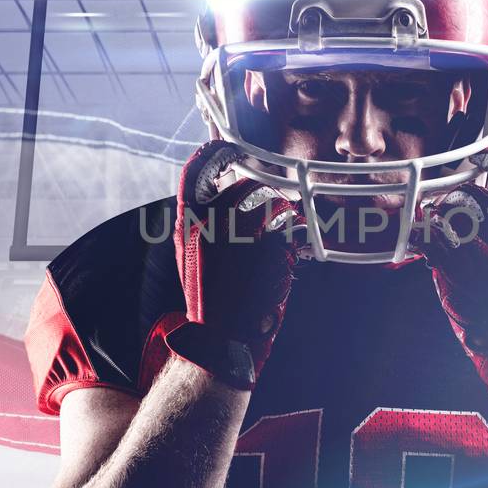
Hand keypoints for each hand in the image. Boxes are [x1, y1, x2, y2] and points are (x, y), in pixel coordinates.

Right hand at [164, 140, 302, 389]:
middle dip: (263, 191)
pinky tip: (300, 244)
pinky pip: (287, 225)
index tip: (225, 147)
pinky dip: (297, 231)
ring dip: (286, 210)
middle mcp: (210, 224)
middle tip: (276, 202)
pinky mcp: (265, 245)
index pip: (194, 175)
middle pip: (242, 187)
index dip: (211, 155)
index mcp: (187, 227)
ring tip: (293, 224)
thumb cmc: (210, 304)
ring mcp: (239, 233)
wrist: (221, 340)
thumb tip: (223, 202)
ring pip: (270, 203)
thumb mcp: (193, 260)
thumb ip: (203, 230)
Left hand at [418, 147, 487, 403]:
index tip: (486, 155)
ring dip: (436, 217)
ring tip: (434, 227)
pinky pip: (430, 237)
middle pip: (474, 194)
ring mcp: (481, 249)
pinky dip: (422, 238)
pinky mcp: (454, 268)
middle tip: (448, 206)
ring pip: (448, 213)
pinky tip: (424, 245)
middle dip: (457, 196)